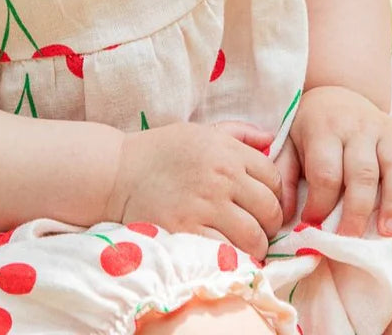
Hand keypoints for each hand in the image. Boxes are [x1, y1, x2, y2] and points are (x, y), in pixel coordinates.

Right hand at [106, 121, 283, 260]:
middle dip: (269, 225)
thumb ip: (239, 134)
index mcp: (227, 152)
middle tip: (257, 230)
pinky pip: (227, 253)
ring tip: (244, 247)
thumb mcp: (202, 131)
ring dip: (255, 247)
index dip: (274, 195)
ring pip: (254, 237)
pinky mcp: (186, 231)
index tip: (263, 206)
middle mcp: (221, 177)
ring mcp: (205, 205)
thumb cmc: (161, 151)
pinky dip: (232, 259)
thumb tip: (271, 140)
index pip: (273, 178)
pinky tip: (224, 256)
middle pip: (270, 209)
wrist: (117, 172)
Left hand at [289, 85, 391, 237]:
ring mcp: (384, 129)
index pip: (325, 172)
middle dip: (357, 210)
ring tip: (387, 231)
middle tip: (351, 239)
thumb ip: (284, 178)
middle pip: (362, 173)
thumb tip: (285, 216)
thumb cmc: (310, 129)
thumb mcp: (289, 145)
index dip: (320, 204)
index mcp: (325, 130)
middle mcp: (357, 127)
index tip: (312, 226)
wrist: (335, 93)